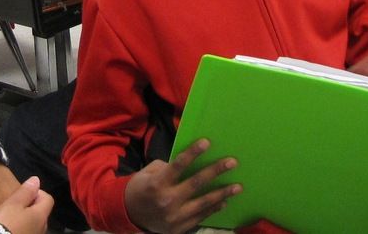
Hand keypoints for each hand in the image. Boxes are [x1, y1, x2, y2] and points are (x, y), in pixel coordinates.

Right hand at [0, 176, 52, 233]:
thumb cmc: (6, 222)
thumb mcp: (13, 203)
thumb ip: (26, 191)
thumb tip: (36, 180)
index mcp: (41, 215)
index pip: (48, 199)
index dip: (37, 192)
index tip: (23, 193)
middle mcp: (43, 227)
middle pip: (42, 212)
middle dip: (31, 206)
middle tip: (15, 204)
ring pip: (35, 223)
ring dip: (27, 217)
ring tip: (12, 217)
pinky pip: (29, 230)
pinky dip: (23, 227)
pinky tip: (12, 227)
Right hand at [124, 139, 240, 233]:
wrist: (129, 215)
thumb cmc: (140, 189)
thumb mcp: (146, 174)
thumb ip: (166, 168)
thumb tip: (187, 163)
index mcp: (157, 184)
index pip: (178, 165)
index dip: (193, 153)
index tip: (207, 142)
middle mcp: (167, 200)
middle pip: (196, 183)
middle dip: (215, 171)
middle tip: (232, 162)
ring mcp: (175, 216)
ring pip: (204, 203)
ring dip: (222, 193)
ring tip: (237, 186)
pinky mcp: (180, 228)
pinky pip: (201, 216)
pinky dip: (213, 208)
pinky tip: (224, 201)